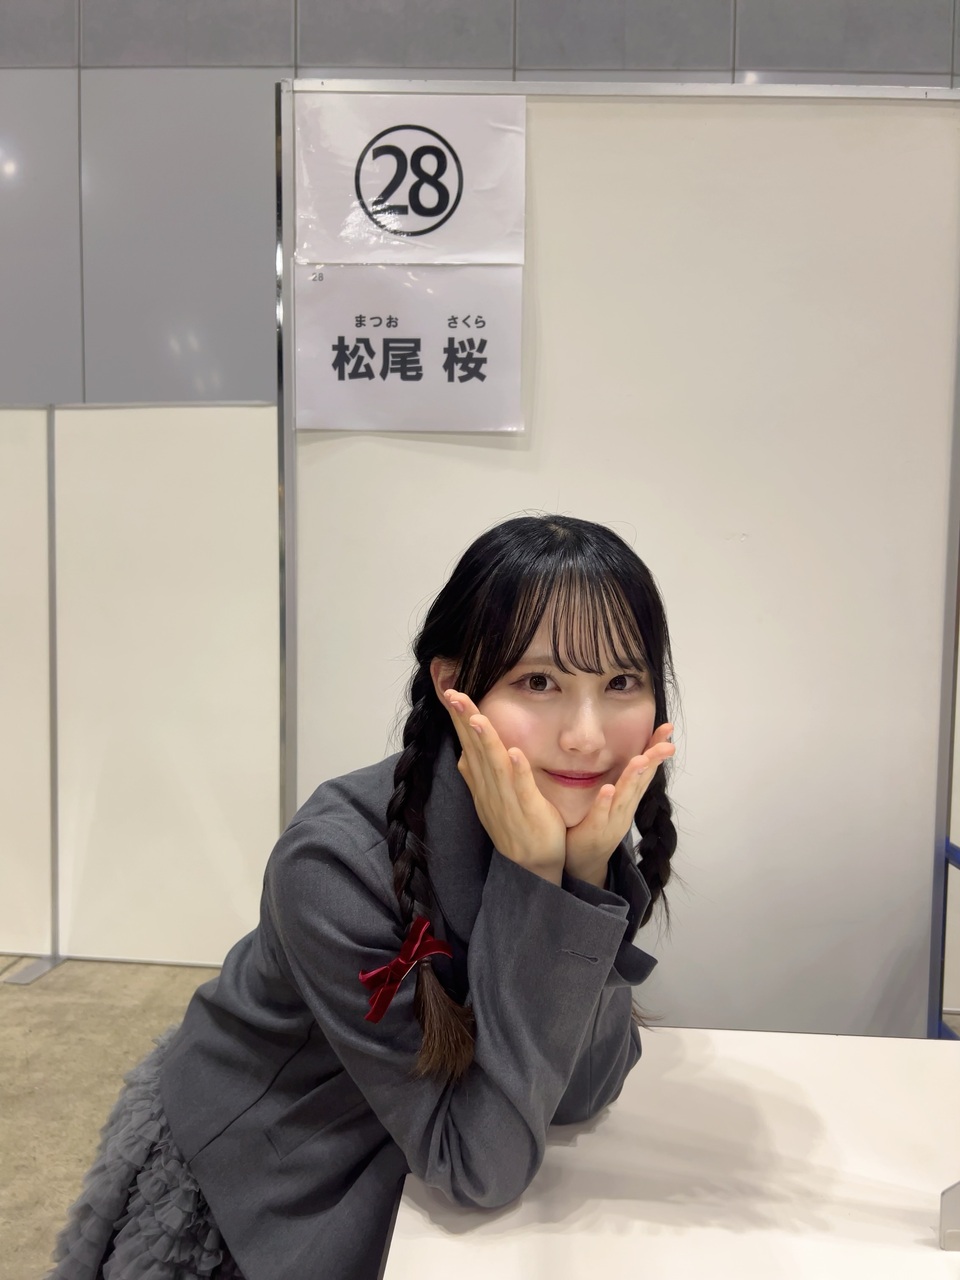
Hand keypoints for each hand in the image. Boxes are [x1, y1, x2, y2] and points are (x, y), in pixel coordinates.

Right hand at [441, 689, 566, 881]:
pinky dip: (516, 770)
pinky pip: (521, 789)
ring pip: (493, 766)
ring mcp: (507, 801)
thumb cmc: (516, 829)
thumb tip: (462, 756)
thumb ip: (478, 777)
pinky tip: (514, 752)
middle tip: (452, 693)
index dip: (458, 718)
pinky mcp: (528, 812)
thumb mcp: (491, 800)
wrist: (534, 866)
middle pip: (474, 749)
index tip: (449, 691)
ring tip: (478, 717)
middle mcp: (489, 789)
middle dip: (463, 721)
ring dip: (484, 741)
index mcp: (482, 783)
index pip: (466, 744)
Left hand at [563, 725, 675, 885]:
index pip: (646, 769)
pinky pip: (600, 815)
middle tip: (667, 742)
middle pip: (642, 780)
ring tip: (641, 759)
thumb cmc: (595, 825)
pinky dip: (605, 802)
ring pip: (625, 796)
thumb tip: (628, 751)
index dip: (656, 748)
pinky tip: (608, 789)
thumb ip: (619, 778)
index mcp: (629, 797)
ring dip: (633, 777)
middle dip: (653, 759)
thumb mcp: (612, 799)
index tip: (667, 727)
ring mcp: (613, 820)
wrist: (583, 862)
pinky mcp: (595, 831)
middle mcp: (626, 808)